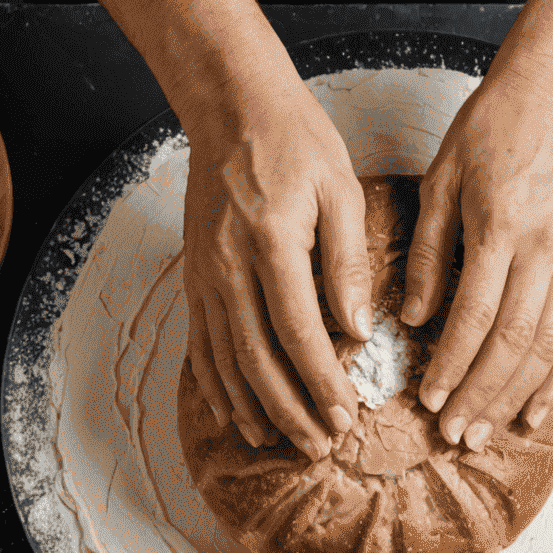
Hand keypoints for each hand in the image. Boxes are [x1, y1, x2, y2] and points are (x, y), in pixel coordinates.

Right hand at [182, 79, 372, 461]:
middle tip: (319, 446)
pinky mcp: (194, 277)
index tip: (346, 416)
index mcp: (270, 242)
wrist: (230, 106)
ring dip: (253, 408)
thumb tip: (357, 328)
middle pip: (257, 358)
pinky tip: (235, 415)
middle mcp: (228, 266)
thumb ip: (349, 261)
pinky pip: (202, 344)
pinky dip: (217, 386)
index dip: (322, 381)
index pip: (298, 330)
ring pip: (224, 359)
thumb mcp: (340, 189)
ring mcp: (204, 275)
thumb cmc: (295, 141)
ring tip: (280, 443)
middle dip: (290, 409)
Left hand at [406, 74, 552, 449]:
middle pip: (515, 342)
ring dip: (515, 398)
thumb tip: (415, 319)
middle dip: (481, 395)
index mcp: (504, 226)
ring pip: (550, 348)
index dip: (452, 363)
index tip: (428, 399)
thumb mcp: (440, 182)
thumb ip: (429, 253)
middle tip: (451, 435)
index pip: (477, 314)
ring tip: (483, 433)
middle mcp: (547, 250)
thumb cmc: (488, 134)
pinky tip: (536, 411)